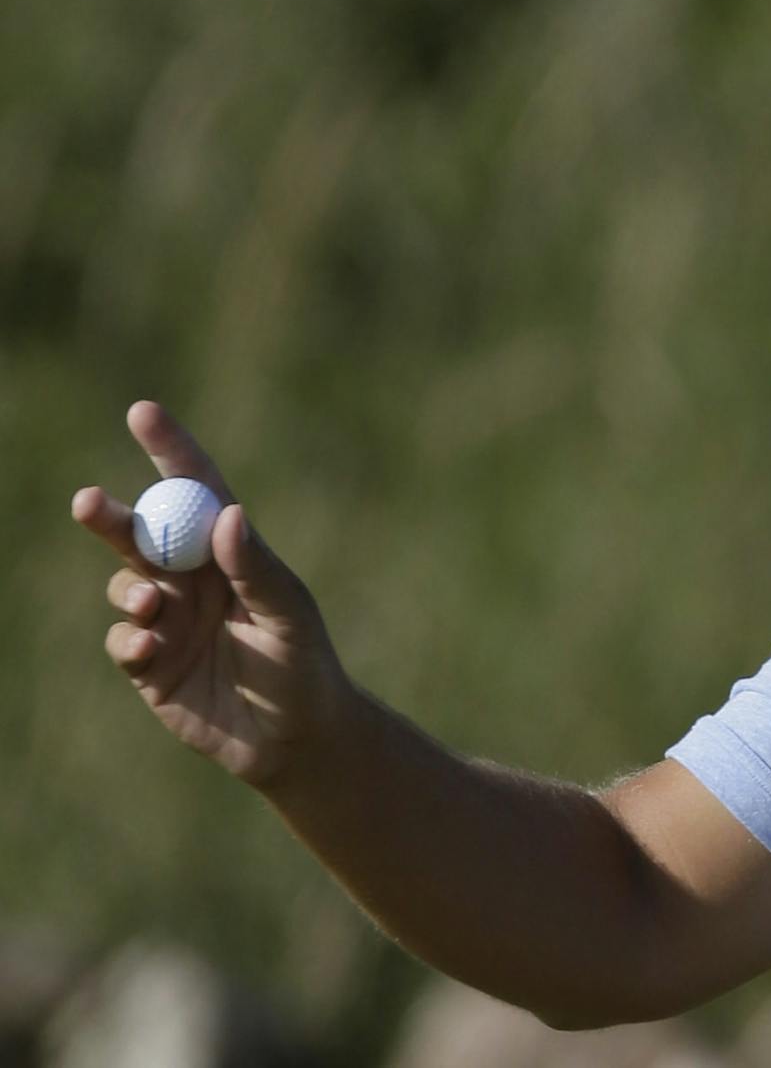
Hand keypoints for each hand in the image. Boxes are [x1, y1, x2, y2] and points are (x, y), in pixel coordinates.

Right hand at [73, 400, 352, 786]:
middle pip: (142, 533)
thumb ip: (256, 568)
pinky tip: (151, 649)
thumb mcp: (288, 614)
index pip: (197, 491)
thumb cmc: (303, 665)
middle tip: (87, 502)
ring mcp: (169, 619)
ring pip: (125, 584)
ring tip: (154, 606)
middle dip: (112, 517)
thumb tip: (228, 514)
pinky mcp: (151, 664)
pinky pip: (123, 639)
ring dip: (130, 590)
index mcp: (232, 553)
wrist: (294, 738)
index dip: (169, 450)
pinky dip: (129, 639)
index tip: (142, 411)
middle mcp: (194, 579)